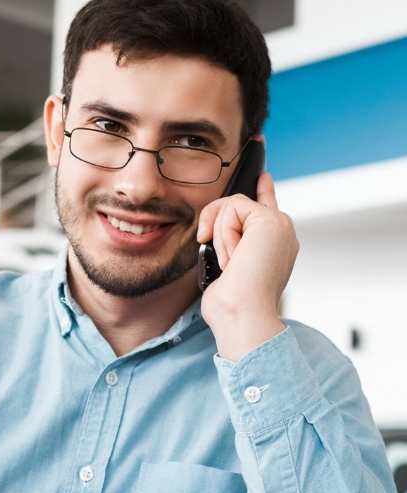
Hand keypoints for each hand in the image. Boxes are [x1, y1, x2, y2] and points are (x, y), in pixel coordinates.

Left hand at [197, 172, 298, 361]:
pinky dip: (225, 232)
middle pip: (238, 206)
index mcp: (276, 247)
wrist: (243, 315)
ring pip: (233, 205)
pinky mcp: (270, 220)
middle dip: (217, 227)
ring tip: (233, 264)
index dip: (265, 191)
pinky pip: (234, 207)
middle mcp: (282, 234)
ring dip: (221, 237)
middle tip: (223, 261)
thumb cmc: (233, 304)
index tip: (264, 177)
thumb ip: (230, 247)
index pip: (269, 210)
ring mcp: (280, 225)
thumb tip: (211, 235)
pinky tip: (236, 255)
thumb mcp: (227, 270)